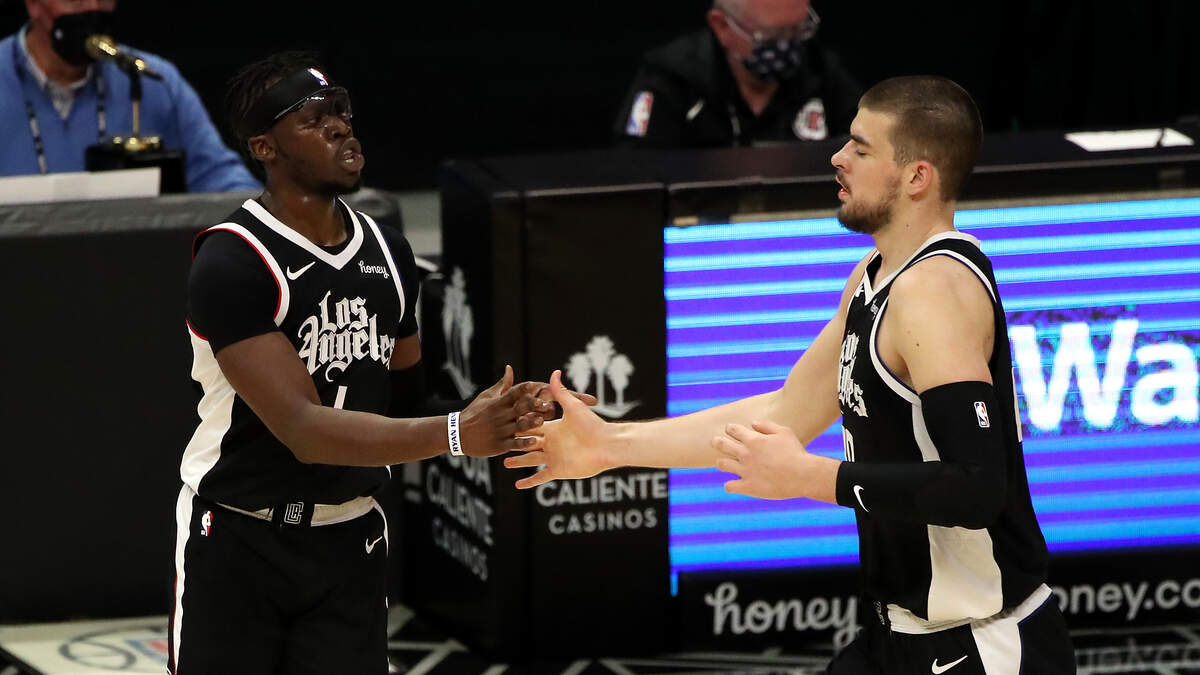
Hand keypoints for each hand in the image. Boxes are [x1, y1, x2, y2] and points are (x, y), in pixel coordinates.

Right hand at [459, 365, 553, 457]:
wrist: (457, 434)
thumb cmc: (474, 413)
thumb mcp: (486, 397)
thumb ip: (502, 385)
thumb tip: (510, 368)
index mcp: (498, 403)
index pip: (514, 392)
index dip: (527, 389)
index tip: (539, 386)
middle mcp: (500, 416)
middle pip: (520, 408)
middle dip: (534, 405)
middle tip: (547, 404)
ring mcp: (499, 431)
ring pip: (519, 426)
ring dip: (531, 423)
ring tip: (542, 421)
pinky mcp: (499, 445)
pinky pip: (514, 444)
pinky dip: (524, 443)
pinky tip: (534, 441)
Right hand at [504, 369, 613, 488]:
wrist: (606, 445)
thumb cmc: (593, 425)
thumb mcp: (573, 407)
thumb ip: (561, 392)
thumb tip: (555, 372)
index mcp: (554, 428)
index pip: (532, 425)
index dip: (520, 424)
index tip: (505, 422)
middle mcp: (552, 443)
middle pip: (528, 443)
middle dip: (515, 442)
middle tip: (501, 442)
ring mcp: (554, 458)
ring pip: (530, 460)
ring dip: (518, 462)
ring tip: (505, 462)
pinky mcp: (557, 470)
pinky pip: (540, 477)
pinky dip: (529, 482)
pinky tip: (518, 485)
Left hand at [713, 420, 814, 499]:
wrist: (803, 475)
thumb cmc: (795, 452)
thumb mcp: (784, 432)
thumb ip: (767, 425)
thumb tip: (753, 423)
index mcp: (754, 440)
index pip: (733, 430)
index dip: (730, 429)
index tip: (731, 431)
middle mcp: (746, 454)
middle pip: (722, 444)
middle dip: (717, 441)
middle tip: (716, 442)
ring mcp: (746, 471)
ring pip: (722, 464)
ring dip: (722, 462)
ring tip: (724, 463)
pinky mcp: (749, 487)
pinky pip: (729, 486)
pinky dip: (730, 485)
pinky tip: (735, 483)